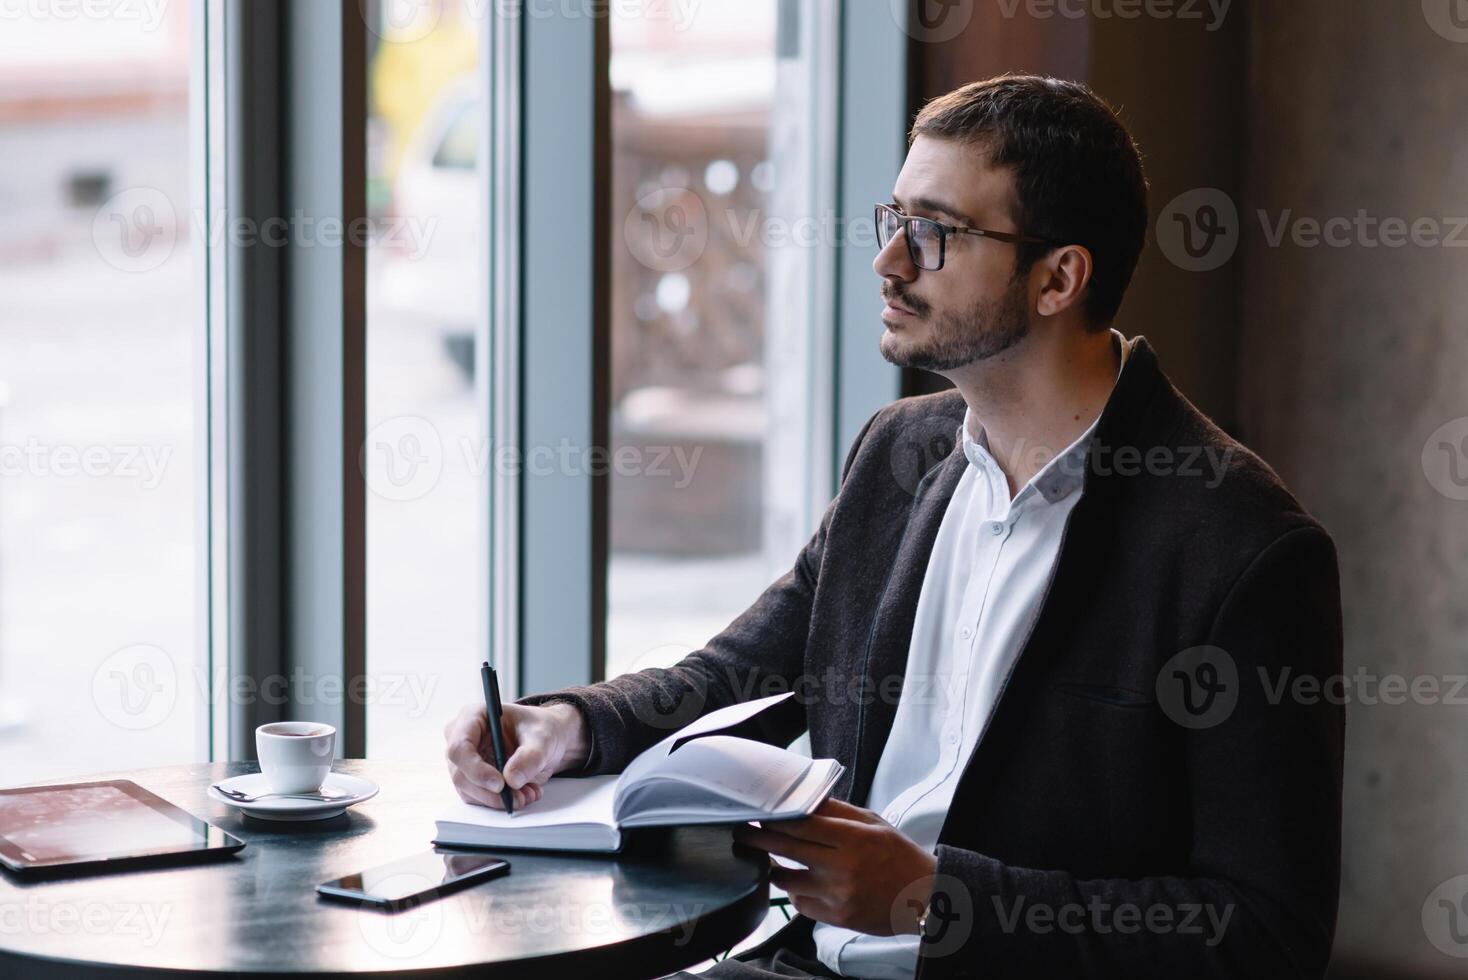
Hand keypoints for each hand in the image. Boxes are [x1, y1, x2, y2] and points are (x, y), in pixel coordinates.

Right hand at [443, 700, 589, 809]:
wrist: (545, 740)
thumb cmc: (539, 729)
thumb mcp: (542, 737)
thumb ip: (530, 756)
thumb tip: (511, 780)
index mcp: (473, 717)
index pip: (460, 747)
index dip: (476, 769)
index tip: (500, 784)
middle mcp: (462, 738)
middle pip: (460, 774)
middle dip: (490, 792)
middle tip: (519, 798)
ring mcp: (464, 761)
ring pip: (468, 790)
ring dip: (497, 799)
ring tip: (527, 795)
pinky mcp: (471, 778)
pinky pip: (478, 797)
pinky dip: (499, 802)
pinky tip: (522, 795)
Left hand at [732, 798, 937, 935]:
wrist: (924, 897)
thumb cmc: (898, 854)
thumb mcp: (872, 823)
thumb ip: (836, 810)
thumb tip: (802, 796)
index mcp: (853, 838)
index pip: (801, 823)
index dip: (774, 817)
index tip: (756, 811)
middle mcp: (843, 867)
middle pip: (786, 849)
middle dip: (758, 838)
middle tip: (741, 830)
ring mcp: (838, 895)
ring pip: (786, 880)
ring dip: (772, 867)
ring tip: (765, 857)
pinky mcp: (836, 918)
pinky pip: (800, 904)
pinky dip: (794, 892)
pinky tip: (795, 882)